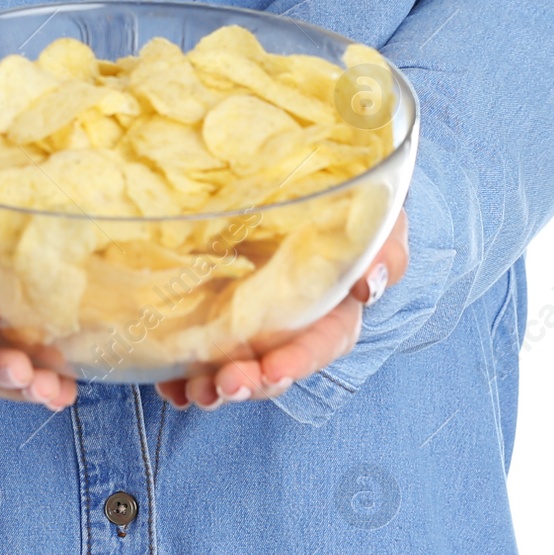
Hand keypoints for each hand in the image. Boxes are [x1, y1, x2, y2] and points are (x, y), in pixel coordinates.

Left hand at [154, 207, 408, 411]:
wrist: (303, 163)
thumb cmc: (347, 194)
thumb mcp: (376, 211)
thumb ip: (386, 246)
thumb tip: (369, 285)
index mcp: (334, 305)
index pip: (323, 343)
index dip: (299, 361)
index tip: (273, 370)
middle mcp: (292, 319)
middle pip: (274, 365)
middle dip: (251, 382)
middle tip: (223, 385)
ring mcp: (251, 316)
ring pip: (235, 363)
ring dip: (214, 385)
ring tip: (193, 391)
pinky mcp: (214, 303)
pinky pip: (198, 346)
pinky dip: (182, 371)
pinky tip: (167, 380)